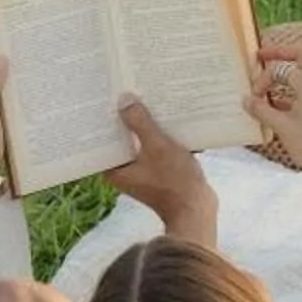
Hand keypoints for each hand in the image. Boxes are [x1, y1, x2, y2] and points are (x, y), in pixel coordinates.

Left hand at [102, 98, 217, 241]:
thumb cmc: (174, 181)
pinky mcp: (157, 173)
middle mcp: (124, 172)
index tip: (107, 99)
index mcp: (115, 170)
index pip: (103, 140)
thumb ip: (140, 123)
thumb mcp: (157, 146)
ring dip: (145, 126)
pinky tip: (168, 119)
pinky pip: (153, 149)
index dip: (105, 119)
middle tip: (128, 92)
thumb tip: (124, 100)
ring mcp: (141, 173)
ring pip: (139, 142)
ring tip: (148, 99)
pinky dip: (158, 137)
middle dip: (127, 118)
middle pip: (122, 138)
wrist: (197, 209)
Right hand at [246, 39, 301, 205]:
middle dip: (280, 54)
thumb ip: (262, 110)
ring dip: (288, 72)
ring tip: (270, 84)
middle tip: (261, 57)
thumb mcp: (282, 127)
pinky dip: (297, 87)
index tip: (254, 97)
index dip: (263, 80)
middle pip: (300, 54)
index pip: (280, 69)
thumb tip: (246, 99)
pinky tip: (282, 104)